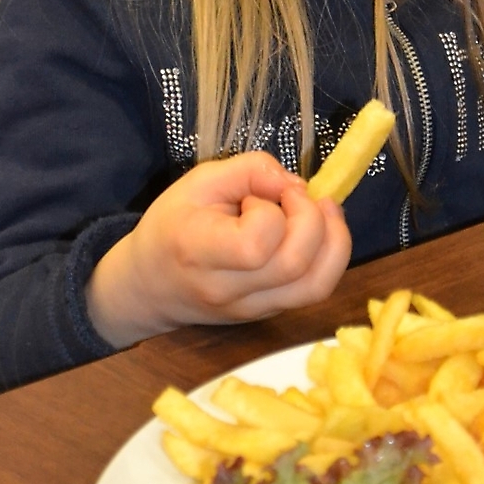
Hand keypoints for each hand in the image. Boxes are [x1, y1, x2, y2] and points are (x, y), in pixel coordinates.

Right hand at [85, 152, 351, 347]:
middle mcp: (229, 290)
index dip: (268, 211)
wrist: (151, 285)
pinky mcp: (270, 313)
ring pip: (317, 285)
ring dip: (333, 239)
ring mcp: (252, 309)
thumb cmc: (171, 225)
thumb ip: (247, 170)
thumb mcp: (197, 182)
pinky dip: (330, 257)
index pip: (255, 244)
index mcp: (199, 252)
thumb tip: (295, 182)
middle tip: (293, 196)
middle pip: (295, 264)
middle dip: (310, 218)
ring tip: (322, 209)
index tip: (254, 196)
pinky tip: (321, 230)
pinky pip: (316, 291)